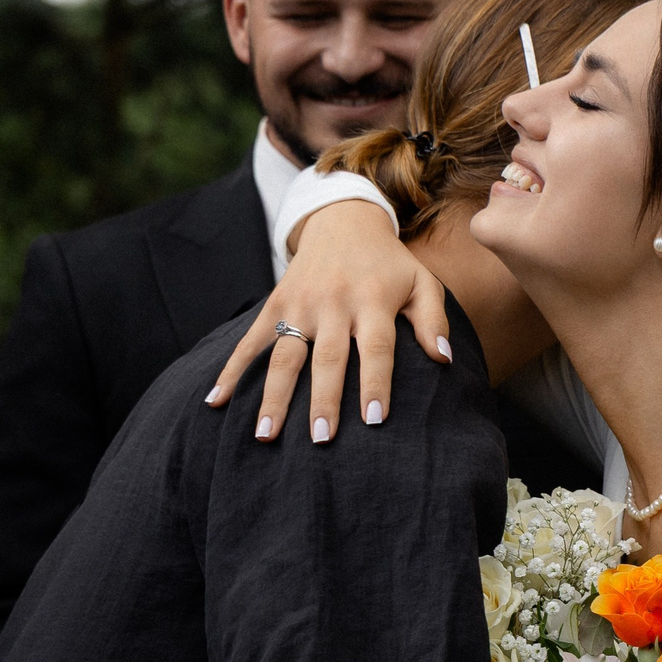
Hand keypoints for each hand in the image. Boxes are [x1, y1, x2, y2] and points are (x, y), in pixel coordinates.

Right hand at [207, 199, 448, 442]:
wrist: (343, 221)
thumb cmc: (389, 265)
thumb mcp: (421, 282)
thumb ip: (434, 320)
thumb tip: (444, 360)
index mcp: (373, 300)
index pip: (376, 348)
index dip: (375, 384)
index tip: (374, 420)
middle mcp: (334, 303)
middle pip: (327, 359)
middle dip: (323, 401)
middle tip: (320, 441)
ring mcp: (299, 305)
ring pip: (284, 356)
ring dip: (274, 397)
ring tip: (266, 436)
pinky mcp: (274, 305)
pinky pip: (250, 341)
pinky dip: (232, 370)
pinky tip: (216, 401)